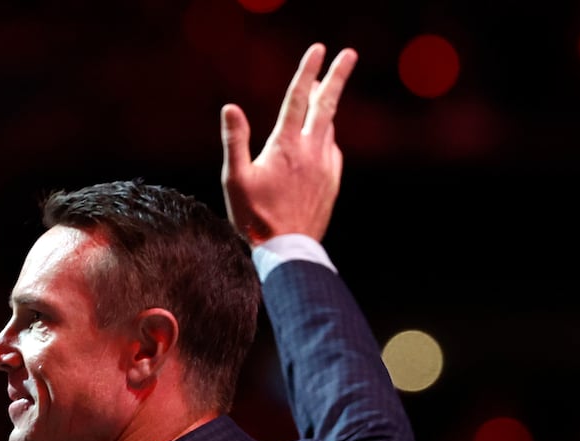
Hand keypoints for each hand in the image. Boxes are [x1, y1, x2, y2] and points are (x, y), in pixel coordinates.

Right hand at [220, 43, 356, 245]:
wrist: (287, 251)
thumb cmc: (254, 218)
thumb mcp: (235, 180)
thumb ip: (234, 141)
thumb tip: (230, 108)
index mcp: (285, 146)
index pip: (298, 99)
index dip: (307, 71)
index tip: (318, 50)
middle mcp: (310, 151)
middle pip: (327, 105)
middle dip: (337, 77)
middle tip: (349, 54)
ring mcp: (325, 166)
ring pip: (330, 126)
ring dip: (329, 105)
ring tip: (325, 91)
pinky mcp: (331, 182)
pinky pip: (333, 150)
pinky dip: (327, 136)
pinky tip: (323, 137)